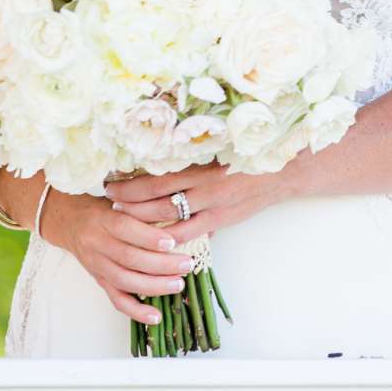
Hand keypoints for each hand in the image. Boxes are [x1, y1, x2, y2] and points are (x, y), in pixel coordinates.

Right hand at [40, 185, 199, 328]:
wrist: (69, 222)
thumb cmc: (102, 209)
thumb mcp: (119, 200)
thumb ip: (142, 209)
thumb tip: (178, 216)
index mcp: (103, 219)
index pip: (125, 228)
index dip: (149, 238)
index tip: (173, 242)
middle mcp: (97, 243)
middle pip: (128, 258)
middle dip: (160, 264)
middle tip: (186, 265)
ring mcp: (97, 265)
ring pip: (124, 280)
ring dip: (154, 286)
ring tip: (178, 284)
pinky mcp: (99, 281)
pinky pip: (116, 299)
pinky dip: (136, 311)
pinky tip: (155, 316)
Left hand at [103, 157, 309, 248]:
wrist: (283, 170)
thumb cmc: (247, 154)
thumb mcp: (217, 149)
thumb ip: (190, 156)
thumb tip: (158, 155)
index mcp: (199, 165)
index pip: (156, 178)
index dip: (130, 185)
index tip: (110, 184)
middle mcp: (203, 187)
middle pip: (156, 202)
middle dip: (129, 205)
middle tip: (108, 204)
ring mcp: (213, 208)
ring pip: (169, 222)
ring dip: (143, 225)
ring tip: (123, 223)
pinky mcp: (221, 221)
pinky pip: (189, 236)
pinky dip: (169, 240)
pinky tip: (153, 241)